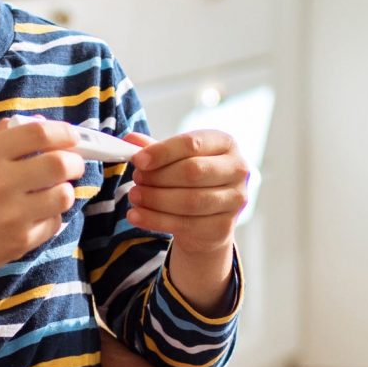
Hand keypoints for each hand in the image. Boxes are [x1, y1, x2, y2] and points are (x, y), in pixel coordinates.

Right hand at [0, 119, 84, 282]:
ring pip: (63, 195)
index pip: (39, 133)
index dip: (64, 133)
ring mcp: (12, 215)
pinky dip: (50, 217)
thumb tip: (42, 122)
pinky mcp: (20, 241)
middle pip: (60, 164)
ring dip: (63, 190)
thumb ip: (3, 137)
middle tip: (72, 164)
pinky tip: (34, 215)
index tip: (72, 137)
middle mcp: (0, 183)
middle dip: (75, 162)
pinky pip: (53, 223)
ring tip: (52, 190)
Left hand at [125, 129, 250, 251]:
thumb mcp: (174, 160)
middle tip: (136, 179)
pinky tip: (136, 216)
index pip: (192, 144)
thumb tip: (129, 140)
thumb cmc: (191, 182)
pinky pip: (185, 224)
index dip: (162, 152)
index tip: (137, 161)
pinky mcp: (223, 227)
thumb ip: (154, 149)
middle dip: (158, 177)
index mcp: (225, 143)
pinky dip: (155, 220)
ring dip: (155, 199)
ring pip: (189, 201)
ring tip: (134, 196)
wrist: (206, 221)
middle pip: (192, 171)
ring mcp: (235, 200)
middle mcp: (237, 169)